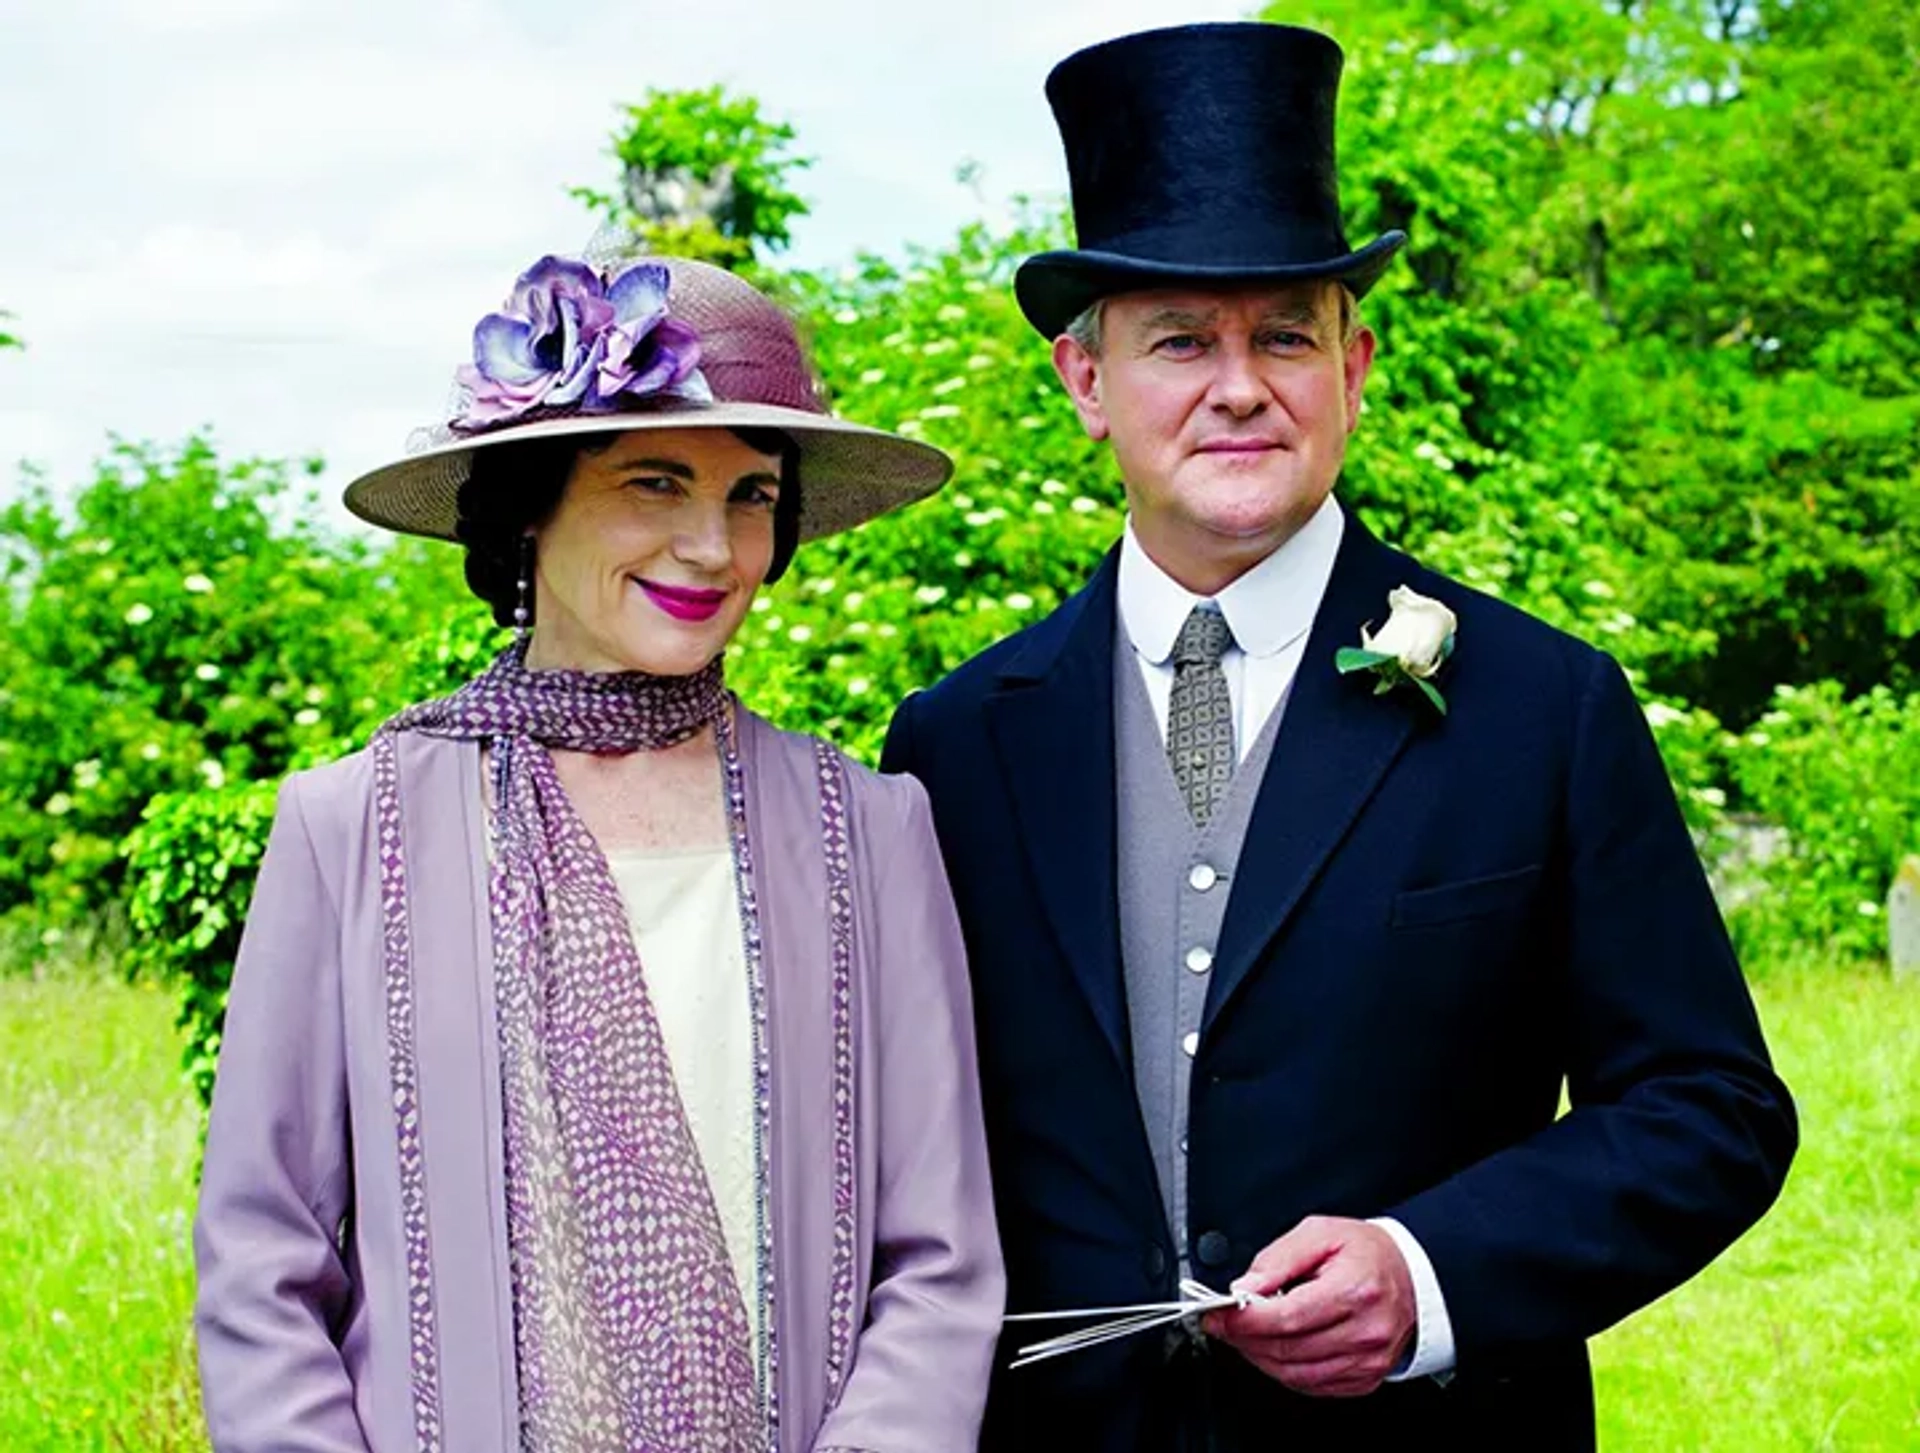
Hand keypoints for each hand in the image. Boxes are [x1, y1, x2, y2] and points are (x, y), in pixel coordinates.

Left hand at [1200, 1215, 1416, 1397]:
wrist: (1412, 1276)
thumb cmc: (1368, 1253)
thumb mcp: (1321, 1233)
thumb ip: (1278, 1258)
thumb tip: (1244, 1287)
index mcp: (1355, 1290)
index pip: (1288, 1317)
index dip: (1245, 1319)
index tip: (1218, 1313)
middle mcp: (1365, 1331)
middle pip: (1288, 1349)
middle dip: (1244, 1338)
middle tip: (1223, 1322)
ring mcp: (1367, 1360)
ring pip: (1296, 1374)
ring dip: (1260, 1357)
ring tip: (1245, 1334)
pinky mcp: (1365, 1378)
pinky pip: (1312, 1386)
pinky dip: (1284, 1370)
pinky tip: (1274, 1349)